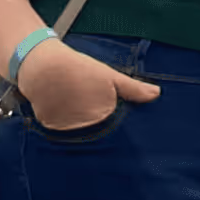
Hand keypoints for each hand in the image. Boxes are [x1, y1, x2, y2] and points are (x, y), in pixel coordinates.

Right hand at [16, 40, 160, 130]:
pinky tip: (60, 111)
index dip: (117, 129)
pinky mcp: (51, 128)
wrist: (42, 64)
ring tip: (71, 105)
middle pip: (97, 134)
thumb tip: (157, 94)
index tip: (116, 126)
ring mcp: (68, 127)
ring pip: (79, 135)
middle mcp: (87, 124)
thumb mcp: (108, 74)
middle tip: (87, 109)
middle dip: (97, 128)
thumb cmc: (77, 67)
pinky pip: (60, 132)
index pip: (116, 132)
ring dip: (77, 126)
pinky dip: (61, 125)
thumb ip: (132, 88)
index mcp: (104, 112)